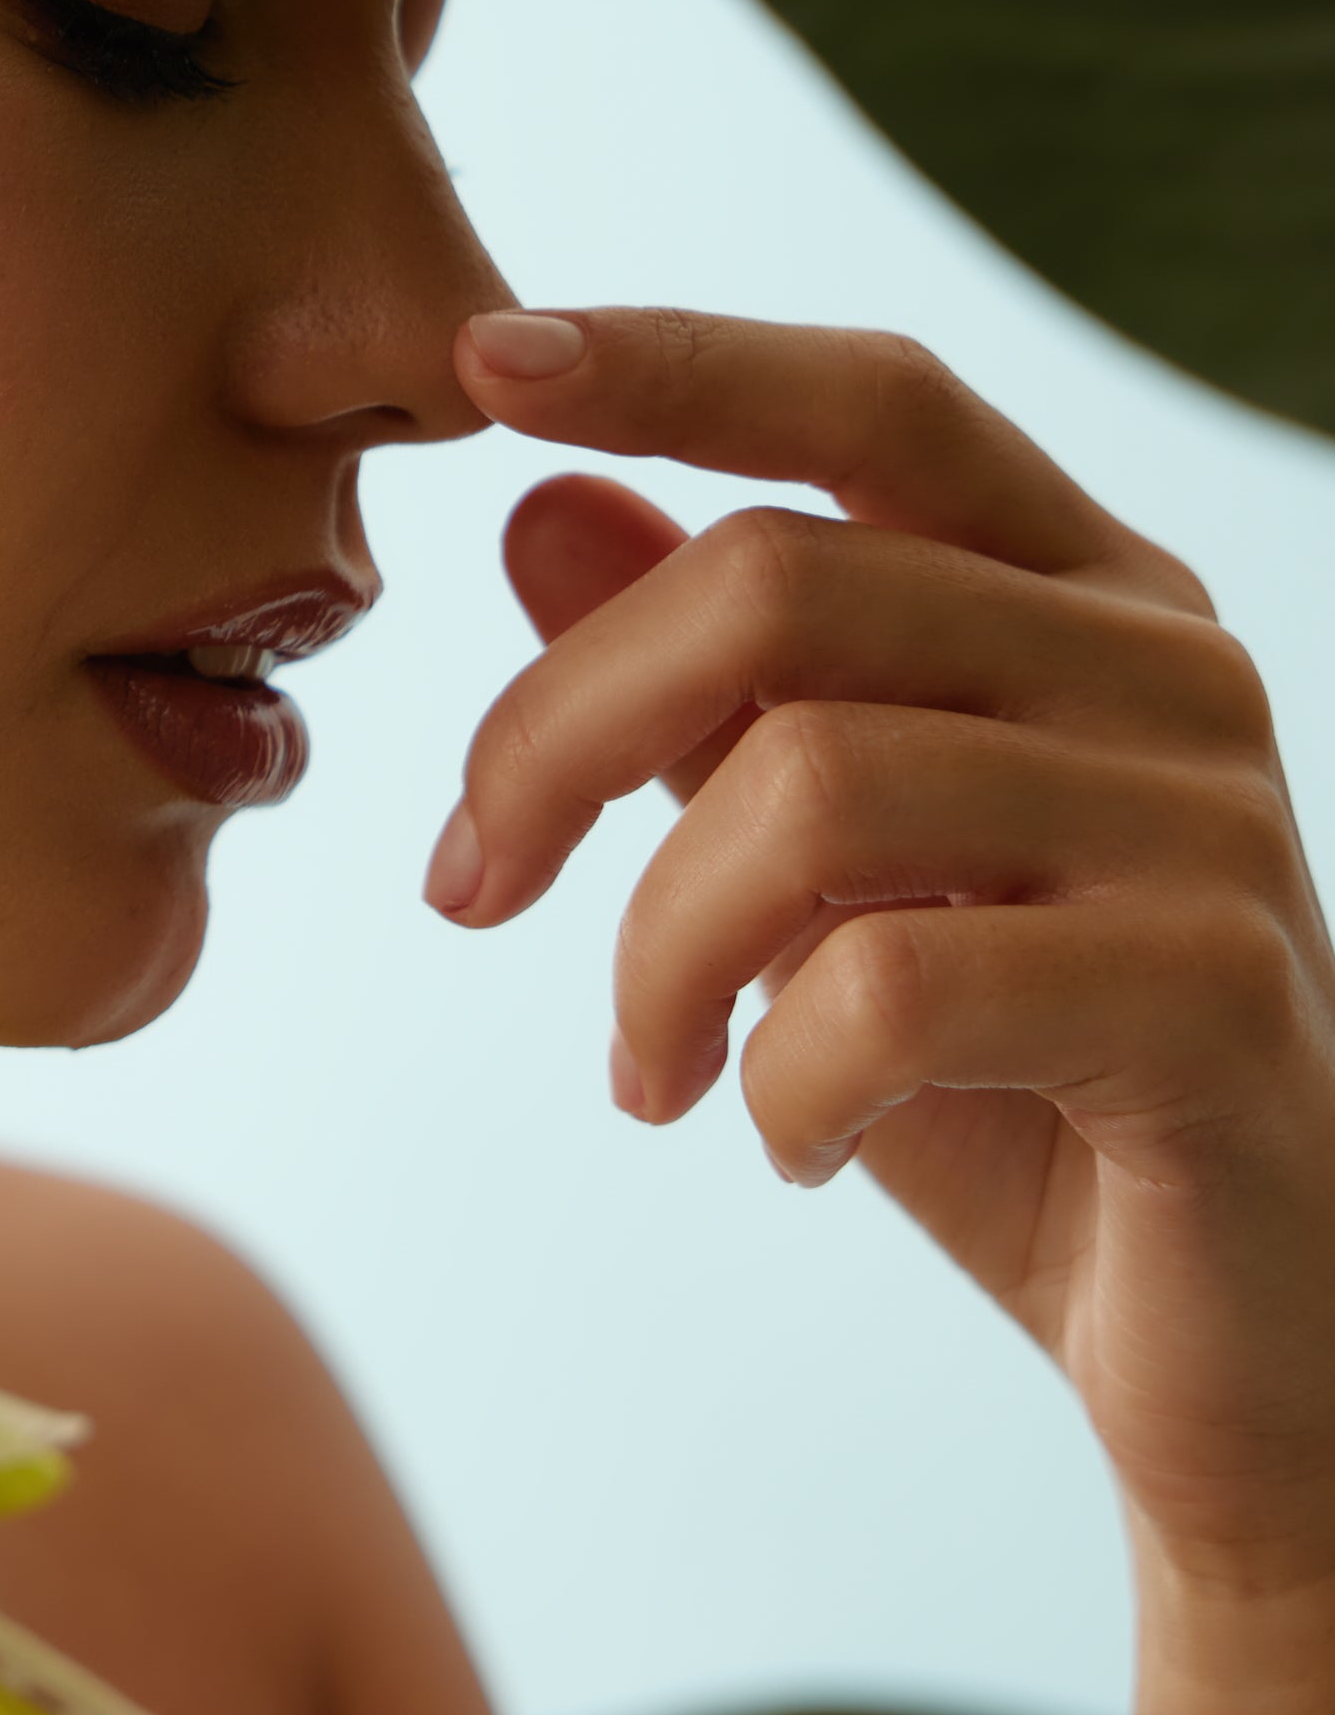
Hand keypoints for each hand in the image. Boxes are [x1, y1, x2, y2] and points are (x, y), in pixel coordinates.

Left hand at [432, 305, 1334, 1714]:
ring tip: (644, 1070)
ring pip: (808, 783)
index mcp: (1084, 594)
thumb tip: (543, 507)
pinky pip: (893, 985)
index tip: (481, 363)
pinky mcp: (1216, 995)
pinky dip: (779, 1077)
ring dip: (653, 950)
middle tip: (473, 890)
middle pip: (777, 583)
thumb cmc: (1015, 1090)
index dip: (675, 358)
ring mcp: (1210, 823)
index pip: (876, 400)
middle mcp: (1168, 667)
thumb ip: (705, 692)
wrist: (1241, 1355)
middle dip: (556, 733)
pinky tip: (787, 1138)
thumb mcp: (822, 875)